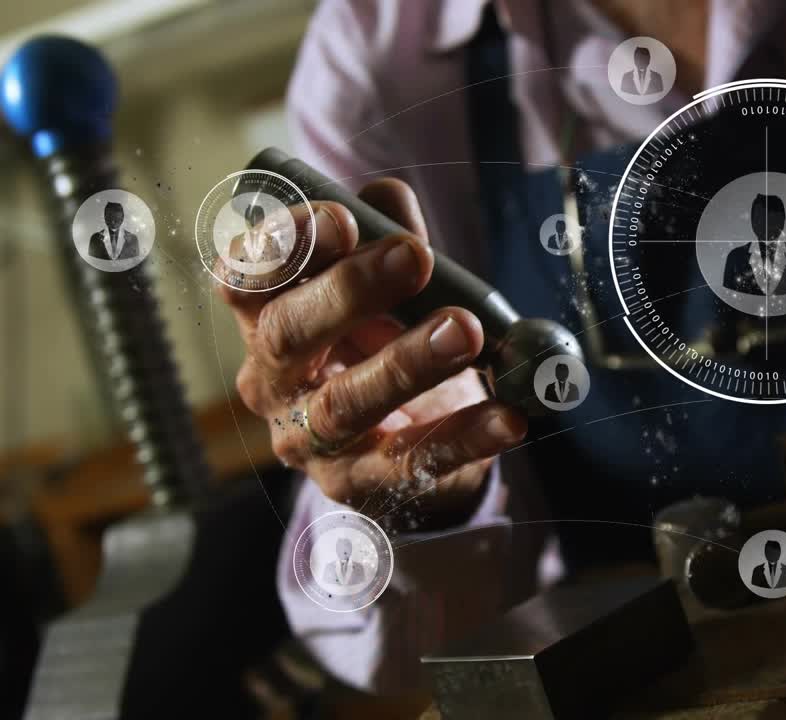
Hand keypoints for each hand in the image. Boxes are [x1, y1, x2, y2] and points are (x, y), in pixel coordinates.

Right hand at [219, 178, 526, 527]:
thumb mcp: (386, 285)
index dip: (282, 246)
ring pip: (346, 404)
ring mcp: (311, 441)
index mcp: (267, 317)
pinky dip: (465, 436)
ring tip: (466, 331)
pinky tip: (508, 416)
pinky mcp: (362, 486)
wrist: (413, 436)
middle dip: (350, 292)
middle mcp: (274, 380)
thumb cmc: (386, 339)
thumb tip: (385, 193)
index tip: (341, 219)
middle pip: (290, 335)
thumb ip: (385, 234)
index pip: (245, 279)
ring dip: (408, 363)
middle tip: (415, 257)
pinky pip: (413, 462)